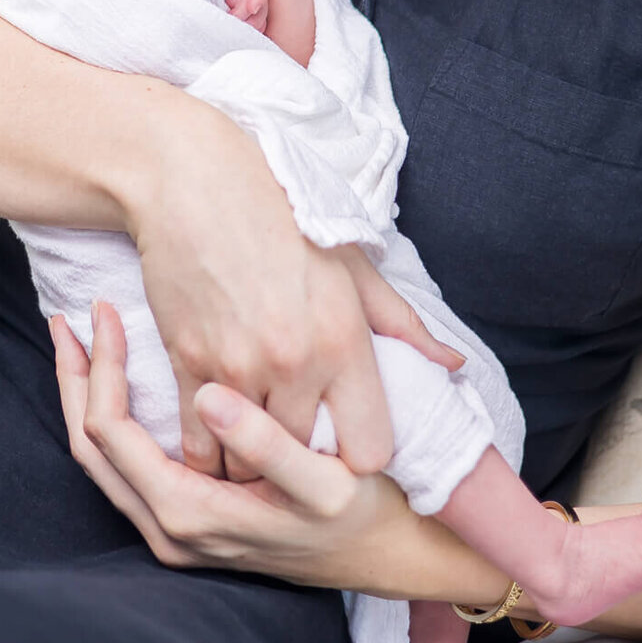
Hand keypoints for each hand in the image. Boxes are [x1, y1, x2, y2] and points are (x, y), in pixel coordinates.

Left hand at [52, 302, 408, 583]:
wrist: (384, 555)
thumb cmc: (360, 511)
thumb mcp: (326, 482)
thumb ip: (268, 444)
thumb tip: (207, 399)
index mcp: (188, 515)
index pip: (111, 433)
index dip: (100, 369)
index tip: (106, 312)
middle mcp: (169, 531)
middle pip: (88, 448)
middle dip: (73, 380)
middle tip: (68, 319)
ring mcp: (175, 531)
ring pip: (103, 459)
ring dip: (86, 397)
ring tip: (82, 340)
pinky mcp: (188, 519)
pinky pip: (127, 465)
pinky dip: (114, 416)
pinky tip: (122, 377)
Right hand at [126, 101, 463, 477]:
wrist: (194, 182)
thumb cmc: (280, 214)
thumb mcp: (351, 262)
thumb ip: (402, 324)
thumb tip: (453, 364)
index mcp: (345, 338)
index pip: (369, 449)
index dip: (356, 454)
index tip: (342, 441)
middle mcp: (296, 361)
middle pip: (305, 459)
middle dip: (300, 459)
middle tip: (293, 447)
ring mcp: (238, 366)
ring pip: (249, 459)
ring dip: (250, 460)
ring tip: (253, 444)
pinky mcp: (188, 362)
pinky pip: (199, 441)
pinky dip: (207, 449)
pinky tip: (214, 436)